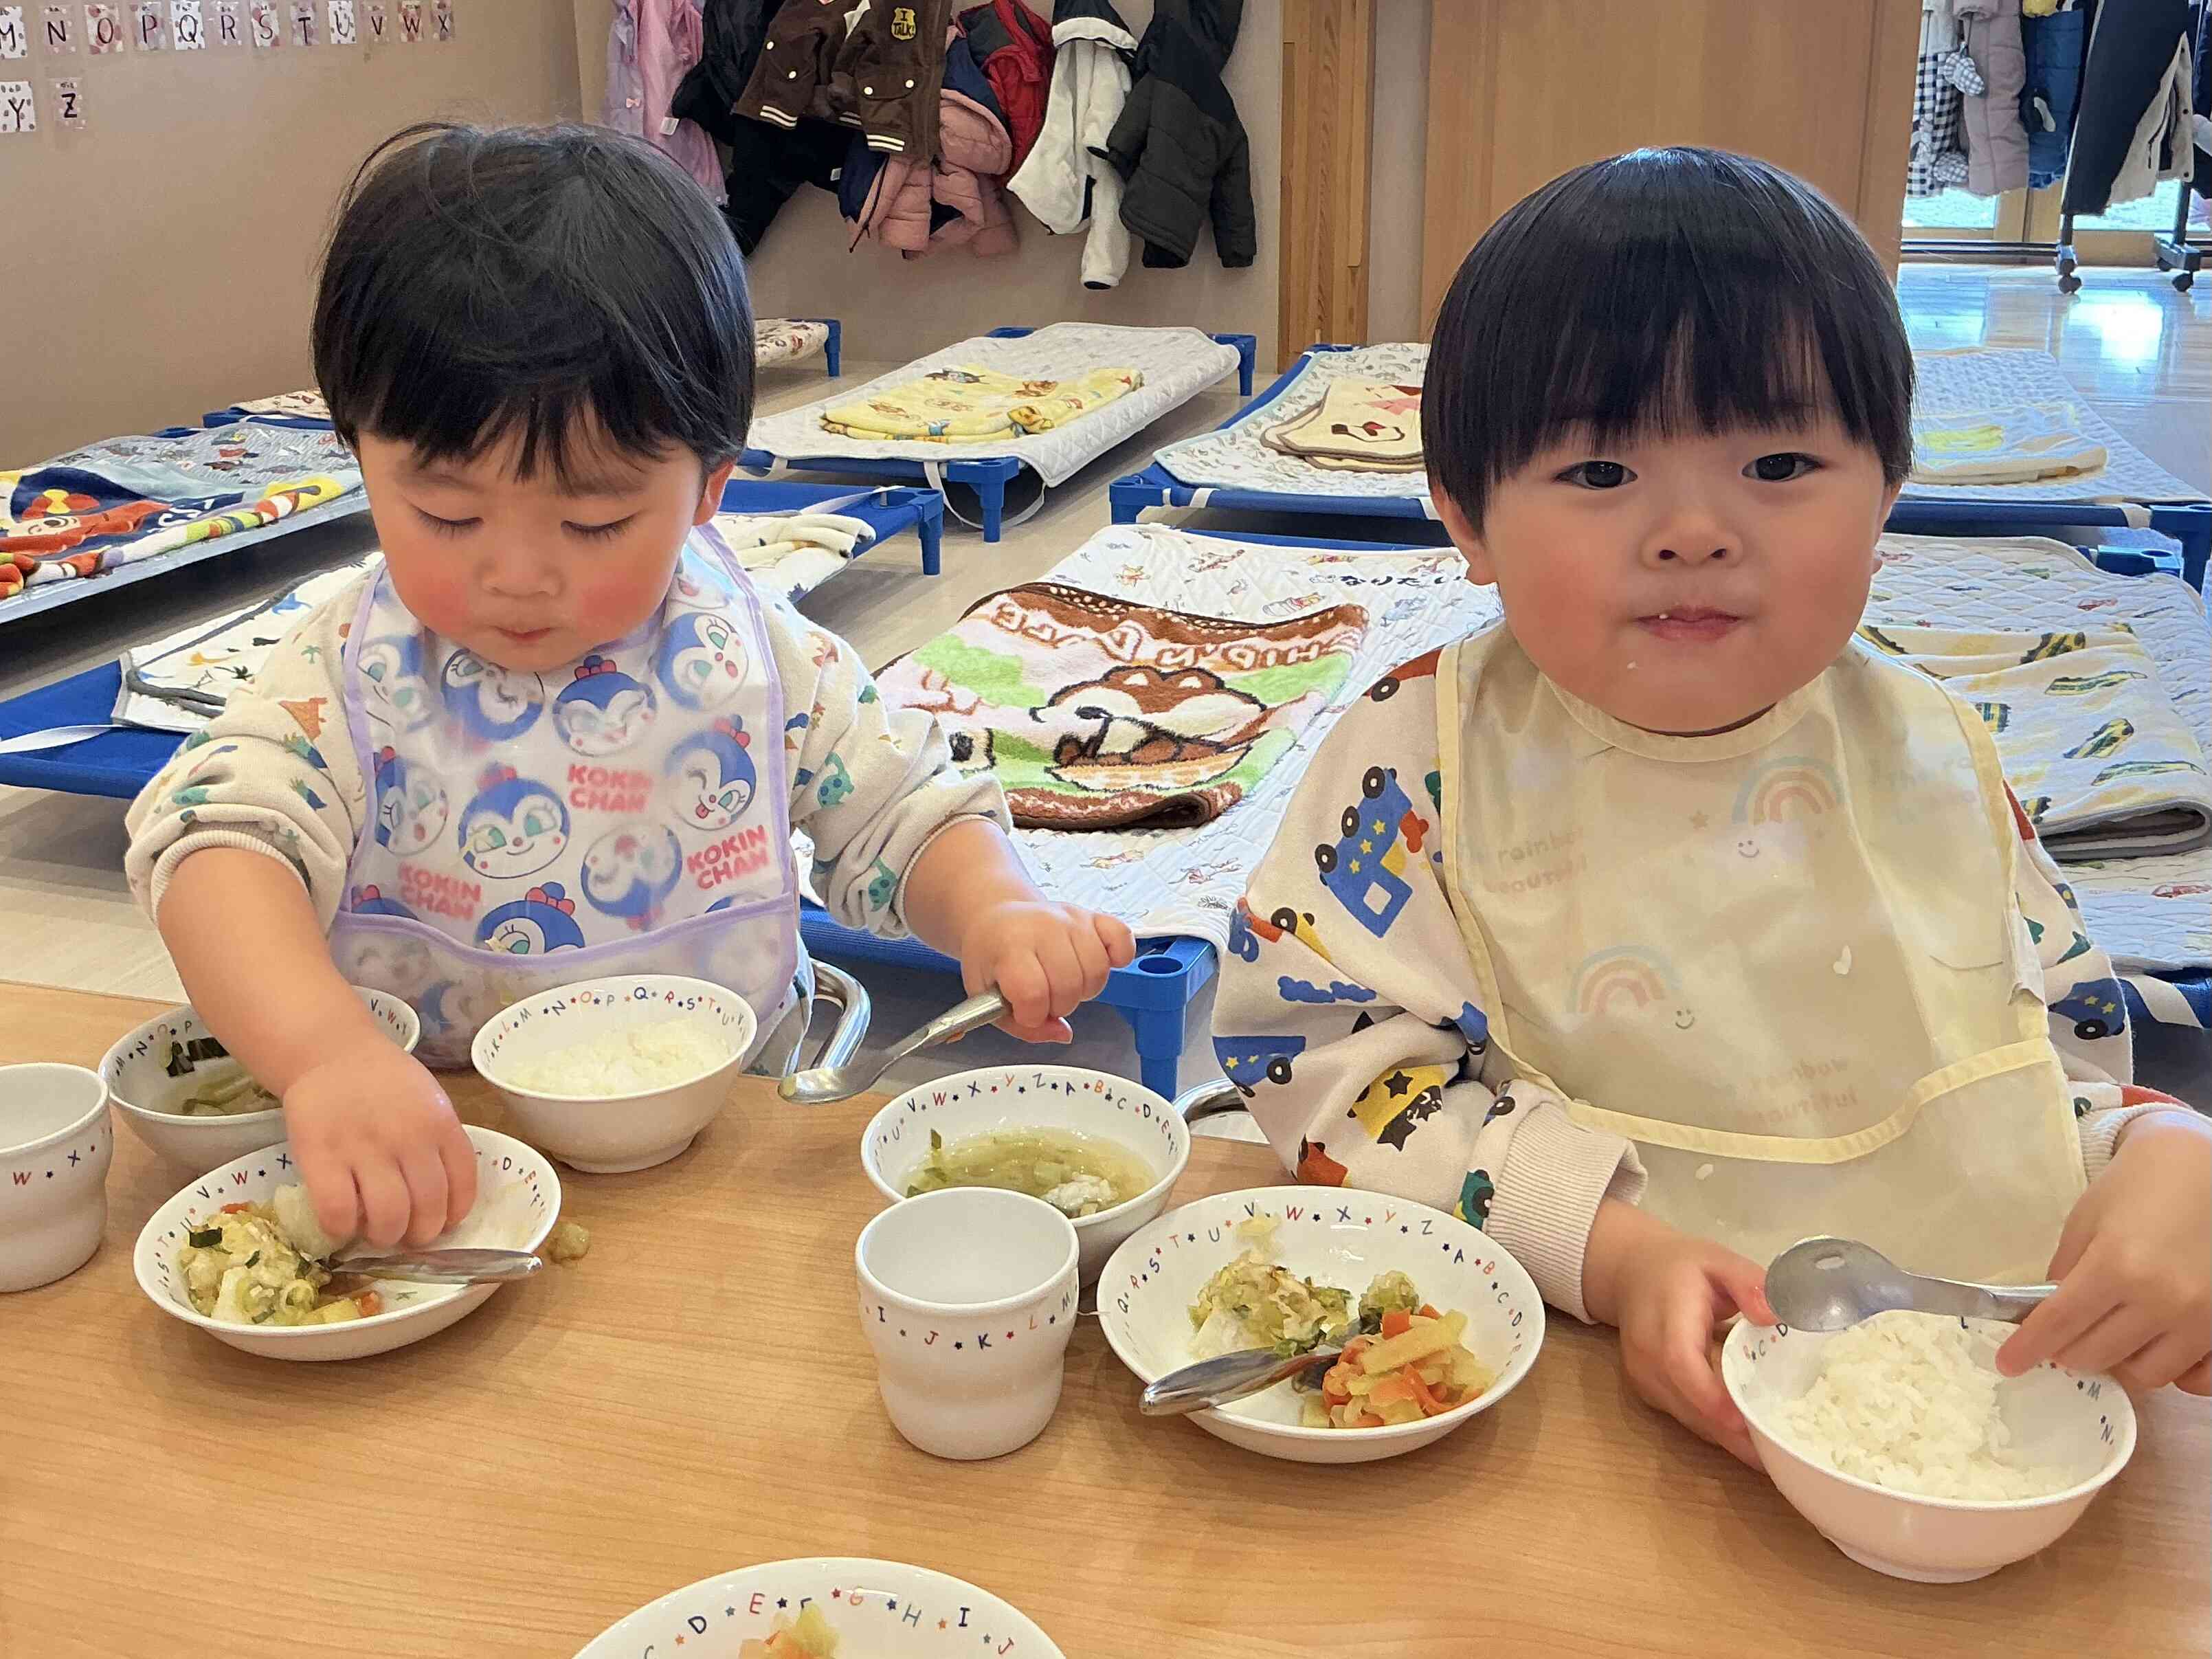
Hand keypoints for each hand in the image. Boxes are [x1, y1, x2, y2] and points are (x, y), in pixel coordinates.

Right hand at [284, 1039, 478, 1249]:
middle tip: (406, 1234)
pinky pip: (338, 1211)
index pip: (463, 1185)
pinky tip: (343, 1225)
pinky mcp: (321, 1156)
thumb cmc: (384, 1080)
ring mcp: (365, 1148)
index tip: (442, 1222)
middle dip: (420, 1234)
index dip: (454, 1214)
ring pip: (388, 1217)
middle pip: (428, 1208)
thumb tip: (444, 1198)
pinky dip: (343, 1229)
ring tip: (377, 1232)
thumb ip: (439, 1142)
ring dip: (385, 1236)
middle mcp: (409, 1138)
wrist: (331, 1052)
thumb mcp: (429, 1101)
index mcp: (441, 1124)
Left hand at [957, 900, 1135, 1042]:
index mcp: (1009, 944)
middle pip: (1069, 986)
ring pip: (1098, 972)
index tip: (1025, 1011)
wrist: (995, 917)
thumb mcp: (985, 994)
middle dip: (1058, 1006)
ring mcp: (1072, 919)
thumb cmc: (991, 955)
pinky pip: (1122, 939)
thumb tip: (1062, 1034)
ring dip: (1084, 990)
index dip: (1031, 1015)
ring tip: (1065, 982)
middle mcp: (1044, 926)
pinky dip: (1118, 958)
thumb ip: (1021, 1026)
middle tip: (1044, 998)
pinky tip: (1097, 964)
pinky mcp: (1094, 917)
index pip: (1033, 993)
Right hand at [1585, 1200, 1771, 1467]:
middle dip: (1732, 1433)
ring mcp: (1643, 1378)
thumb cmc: (1681, 1266)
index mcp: (1665, 1318)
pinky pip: (1685, 1417)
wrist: (1631, 1271)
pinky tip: (1748, 1437)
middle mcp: (1646, 1355)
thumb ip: (1748, 1282)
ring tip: (1772, 1455)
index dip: (1711, 1396)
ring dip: (1727, 1439)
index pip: (1679, 1363)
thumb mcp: (1719, 1260)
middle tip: (1779, 1454)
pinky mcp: (1648, 1392)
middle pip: (1687, 1403)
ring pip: (1688, 1417)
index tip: (1747, 1422)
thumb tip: (1775, 1315)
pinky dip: (1716, 1429)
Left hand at [1997, 1110, 2210, 1393]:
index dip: (2028, 1348)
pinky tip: (2156, 1349)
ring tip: (2108, 1336)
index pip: (2060, 1324)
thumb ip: (2065, 1270)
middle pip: (2096, 1355)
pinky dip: (2173, 1375)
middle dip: (2066, 1351)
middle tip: (2060, 1337)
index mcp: (2117, 1266)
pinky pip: (2198, 1381)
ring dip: (2117, 1363)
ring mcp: (2201, 1319)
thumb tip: (2046, 1317)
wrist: (2203, 1168)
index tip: (2008, 1363)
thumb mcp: (2087, 1220)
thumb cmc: (2139, 1187)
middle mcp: (2162, 1300)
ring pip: (2145, 1375)